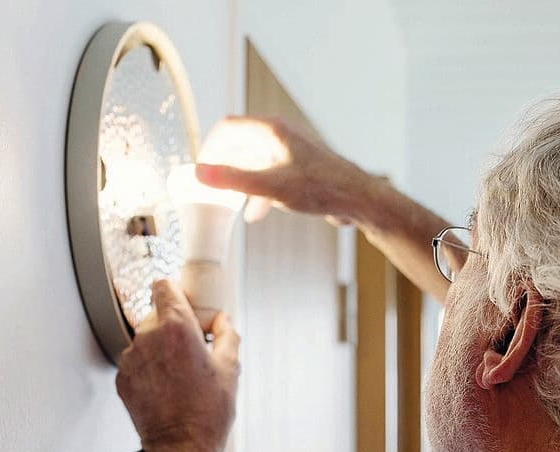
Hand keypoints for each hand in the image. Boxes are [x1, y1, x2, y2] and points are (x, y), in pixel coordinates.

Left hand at [115, 280, 239, 451]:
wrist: (181, 448)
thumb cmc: (207, 412)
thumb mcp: (230, 368)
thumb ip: (227, 335)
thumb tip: (223, 322)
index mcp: (176, 328)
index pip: (163, 286)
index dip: (176, 292)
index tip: (186, 304)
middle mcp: (148, 337)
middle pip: (157, 315)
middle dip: (173, 326)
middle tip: (192, 348)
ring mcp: (131, 358)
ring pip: (146, 339)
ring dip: (160, 348)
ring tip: (181, 374)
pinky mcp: (122, 378)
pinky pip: (138, 361)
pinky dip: (150, 368)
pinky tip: (168, 387)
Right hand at [194, 115, 374, 224]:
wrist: (359, 199)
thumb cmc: (321, 188)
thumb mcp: (272, 187)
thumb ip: (234, 180)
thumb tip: (200, 173)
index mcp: (272, 130)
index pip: (228, 128)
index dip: (210, 148)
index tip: (200, 170)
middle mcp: (281, 135)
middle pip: (240, 145)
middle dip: (224, 167)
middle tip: (211, 188)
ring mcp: (291, 151)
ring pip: (255, 162)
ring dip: (241, 182)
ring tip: (230, 204)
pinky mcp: (300, 168)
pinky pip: (271, 175)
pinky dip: (259, 191)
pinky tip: (255, 214)